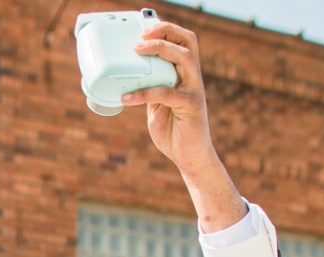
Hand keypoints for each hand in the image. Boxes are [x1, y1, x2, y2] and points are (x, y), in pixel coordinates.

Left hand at [123, 21, 212, 171]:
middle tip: (141, 37)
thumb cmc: (174, 132)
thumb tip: (130, 80)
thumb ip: (151, 90)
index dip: (166, 31)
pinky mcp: (191, 105)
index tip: (143, 32)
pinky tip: (128, 98)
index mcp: (186, 75)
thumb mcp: (157, 107)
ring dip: (160, 50)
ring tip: (137, 51)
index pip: (182, 42)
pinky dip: (145, 92)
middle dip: (165, 31)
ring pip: (183, 57)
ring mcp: (194, 90)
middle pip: (187, 41)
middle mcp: (193, 78)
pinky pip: (166, 93)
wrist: (189, 158)